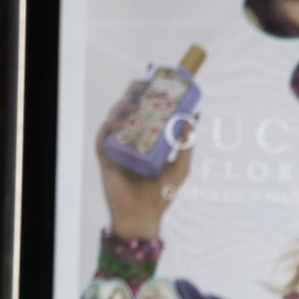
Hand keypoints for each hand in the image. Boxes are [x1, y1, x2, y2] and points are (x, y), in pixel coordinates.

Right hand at [96, 81, 195, 240]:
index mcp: (146, 139)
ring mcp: (117, 146)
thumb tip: (194, 120)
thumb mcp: (180, 167)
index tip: (159, 82)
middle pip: (130, 109)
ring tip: (136, 102)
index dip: (150, 95)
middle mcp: (130, 139)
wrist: (143, 216)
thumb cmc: (162, 194)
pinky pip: (104, 136)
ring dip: (124, 106)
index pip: (146, 111)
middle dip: (136, 94)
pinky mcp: (105, 156)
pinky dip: (112, 125)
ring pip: (116, 118)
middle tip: (146, 85)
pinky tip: (121, 122)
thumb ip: (186, 145)